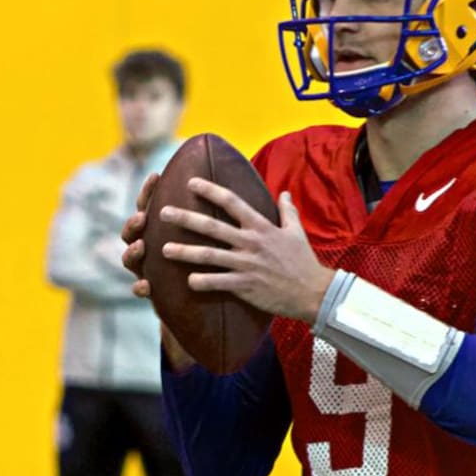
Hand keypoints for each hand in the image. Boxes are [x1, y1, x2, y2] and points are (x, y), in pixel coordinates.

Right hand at [120, 172, 197, 369]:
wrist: (203, 305)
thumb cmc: (208, 263)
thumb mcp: (211, 237)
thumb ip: (214, 215)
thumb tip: (232, 181)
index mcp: (161, 229)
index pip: (151, 205)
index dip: (150, 191)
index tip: (156, 176)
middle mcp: (149, 246)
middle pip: (134, 230)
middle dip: (134, 222)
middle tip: (142, 217)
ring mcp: (147, 268)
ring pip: (130, 257)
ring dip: (133, 252)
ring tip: (141, 246)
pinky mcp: (151, 291)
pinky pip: (140, 288)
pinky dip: (139, 287)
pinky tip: (145, 286)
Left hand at [159, 178, 333, 322]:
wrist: (313, 292)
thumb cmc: (303, 261)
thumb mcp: (296, 232)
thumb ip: (287, 211)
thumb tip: (283, 193)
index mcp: (261, 227)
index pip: (232, 202)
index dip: (210, 190)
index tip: (191, 182)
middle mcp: (251, 243)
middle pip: (212, 227)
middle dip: (185, 218)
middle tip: (162, 212)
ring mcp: (247, 265)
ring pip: (209, 256)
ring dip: (185, 252)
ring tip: (164, 249)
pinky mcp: (246, 286)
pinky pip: (219, 283)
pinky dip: (202, 282)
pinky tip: (187, 281)